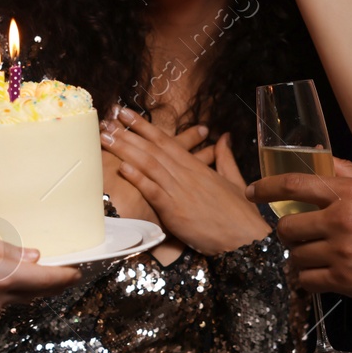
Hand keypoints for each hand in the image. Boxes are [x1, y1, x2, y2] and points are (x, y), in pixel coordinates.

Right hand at [0, 224, 79, 321]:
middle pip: (34, 294)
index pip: (48, 281)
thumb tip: (34, 256)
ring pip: (13, 299)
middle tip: (59, 268)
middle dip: (49, 282)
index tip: (79, 270)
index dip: (67, 276)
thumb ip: (7, 250)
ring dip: (22, 285)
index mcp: (3, 278)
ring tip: (18, 264)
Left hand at [101, 109, 267, 254]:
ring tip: (106, 138)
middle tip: (106, 119)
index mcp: (197, 167)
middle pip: (152, 149)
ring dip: (126, 150)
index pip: (165, 141)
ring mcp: (180, 191)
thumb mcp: (234, 181)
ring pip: (149, 165)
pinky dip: (139, 179)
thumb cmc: (240, 214)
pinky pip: (154, 192)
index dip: (143, 126)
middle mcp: (186, 174)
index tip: (124, 113)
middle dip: (127, 133)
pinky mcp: (176, 211)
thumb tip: (225, 137)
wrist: (246, 239)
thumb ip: (225, 158)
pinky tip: (124, 168)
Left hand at [248, 159, 351, 307]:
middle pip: (287, 227)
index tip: (253, 192)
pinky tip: (320, 275)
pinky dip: (307, 280)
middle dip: (289, 232)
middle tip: (301, 236)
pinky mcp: (345, 282)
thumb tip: (318, 157)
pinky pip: (306, 281)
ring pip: (295, 256)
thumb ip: (347, 175)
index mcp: (350, 194)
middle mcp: (341, 221)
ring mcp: (341, 253)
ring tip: (317, 257)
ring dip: (300, 258)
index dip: (266, 188)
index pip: (294, 185)